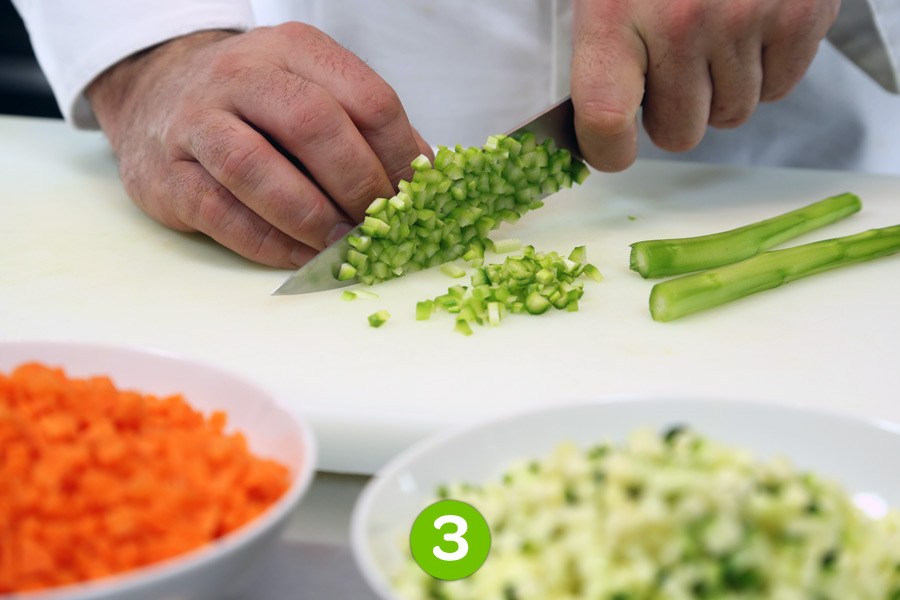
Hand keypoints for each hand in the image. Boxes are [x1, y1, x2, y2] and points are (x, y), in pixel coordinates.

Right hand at [88, 24, 430, 267]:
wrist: (156, 95)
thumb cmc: (256, 104)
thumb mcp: (313, 89)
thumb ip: (366, 128)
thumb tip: (426, 179)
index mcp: (295, 49)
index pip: (368, 99)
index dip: (400, 157)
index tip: (416, 197)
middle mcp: (241, 75)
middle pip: (313, 125)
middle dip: (358, 184)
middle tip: (380, 225)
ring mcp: (195, 121)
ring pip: (256, 167)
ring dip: (311, 217)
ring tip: (343, 247)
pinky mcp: (165, 174)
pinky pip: (220, 213)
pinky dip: (268, 243)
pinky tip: (299, 258)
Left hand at [571, 0, 840, 170]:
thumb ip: (600, 53)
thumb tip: (594, 126)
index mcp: (616, 13)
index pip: (605, 119)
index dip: (607, 150)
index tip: (612, 151)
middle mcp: (682, 22)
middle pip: (678, 132)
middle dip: (672, 112)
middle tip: (671, 70)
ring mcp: (747, 19)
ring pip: (731, 115)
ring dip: (719, 91)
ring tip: (712, 39)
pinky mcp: (802, 15)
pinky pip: (779, 89)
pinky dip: (764, 71)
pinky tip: (748, 31)